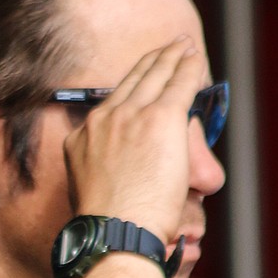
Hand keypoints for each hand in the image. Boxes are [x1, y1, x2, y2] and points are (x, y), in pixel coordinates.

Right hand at [63, 40, 202, 242]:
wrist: (114, 231)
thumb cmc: (108, 227)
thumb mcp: (91, 190)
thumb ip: (105, 171)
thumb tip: (125, 174)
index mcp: (82, 138)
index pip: (112, 103)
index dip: (131, 85)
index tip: (142, 77)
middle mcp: (103, 120)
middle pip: (132, 82)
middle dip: (151, 63)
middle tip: (165, 49)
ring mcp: (130, 116)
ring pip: (155, 76)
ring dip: (171, 58)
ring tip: (182, 46)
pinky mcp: (160, 118)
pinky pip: (179, 84)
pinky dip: (188, 68)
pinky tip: (195, 58)